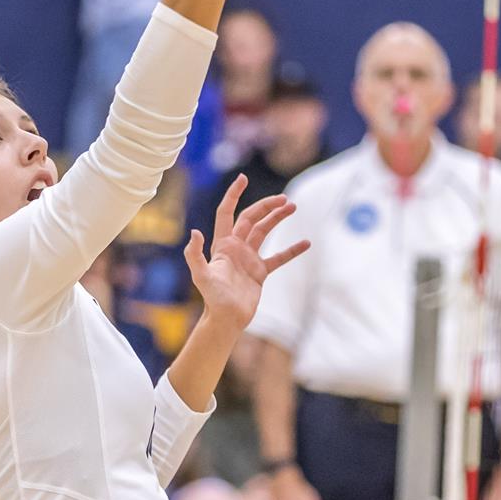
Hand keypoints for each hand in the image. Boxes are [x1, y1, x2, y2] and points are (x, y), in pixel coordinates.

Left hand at [184, 176, 309, 332]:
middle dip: (266, 206)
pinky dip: (291, 250)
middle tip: (284, 199)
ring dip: (277, 219)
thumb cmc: (212, 299)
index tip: (242, 179)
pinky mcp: (260, 272)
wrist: (226, 320)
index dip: (233, 195)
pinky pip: (278, 258)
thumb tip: (195, 232)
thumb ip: (195, 255)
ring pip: (265, 232)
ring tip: (293, 207)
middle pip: (251, 218)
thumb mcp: (201, 276)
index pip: (227, 213)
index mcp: (222, 244)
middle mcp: (236, 248)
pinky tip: (306, 243)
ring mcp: (249, 259)